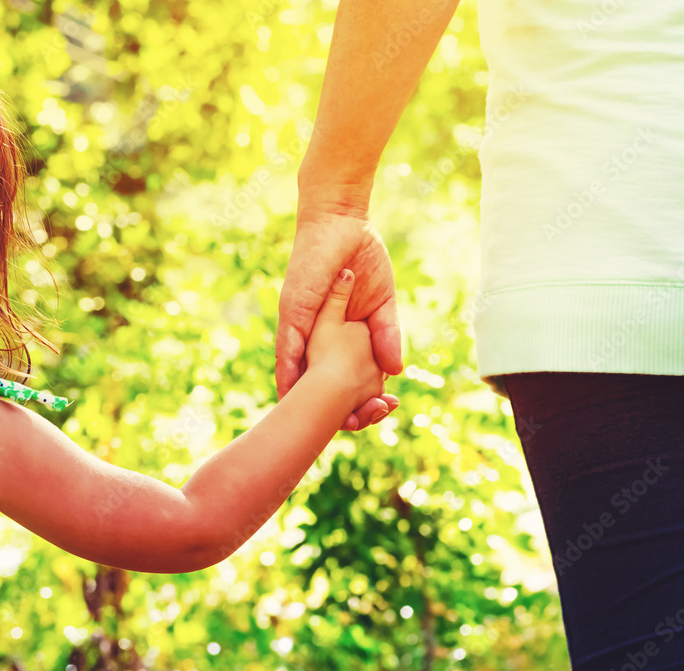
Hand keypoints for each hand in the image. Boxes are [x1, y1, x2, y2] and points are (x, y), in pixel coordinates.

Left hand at [277, 205, 401, 429]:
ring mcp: (299, 324)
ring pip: (294, 371)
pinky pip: (287, 344)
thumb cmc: (361, 258)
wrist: (343, 222)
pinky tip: (288, 394)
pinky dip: (288, 370)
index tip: (366, 421)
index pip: (335, 376)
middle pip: (310, 382)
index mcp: (332, 336)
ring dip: (300, 400)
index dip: (347, 400)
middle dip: (321, 411)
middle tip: (337, 435)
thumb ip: (386, 335)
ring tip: (302, 431)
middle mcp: (310, 336)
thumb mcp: (382, 304)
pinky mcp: (292, 310)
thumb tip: (395, 372)